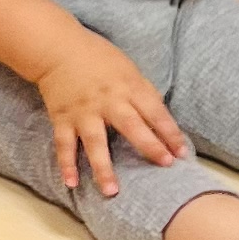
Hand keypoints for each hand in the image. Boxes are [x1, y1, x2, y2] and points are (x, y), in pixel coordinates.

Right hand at [34, 35, 187, 198]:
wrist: (57, 48)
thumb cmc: (99, 58)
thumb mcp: (128, 69)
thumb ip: (143, 94)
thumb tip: (161, 120)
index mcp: (128, 87)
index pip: (154, 112)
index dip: (170, 132)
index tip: (181, 153)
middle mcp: (107, 101)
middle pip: (131, 126)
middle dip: (149, 146)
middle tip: (164, 165)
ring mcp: (83, 112)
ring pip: (95, 142)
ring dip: (103, 167)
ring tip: (112, 191)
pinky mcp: (62, 118)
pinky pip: (64, 144)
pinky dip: (66, 164)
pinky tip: (71, 183)